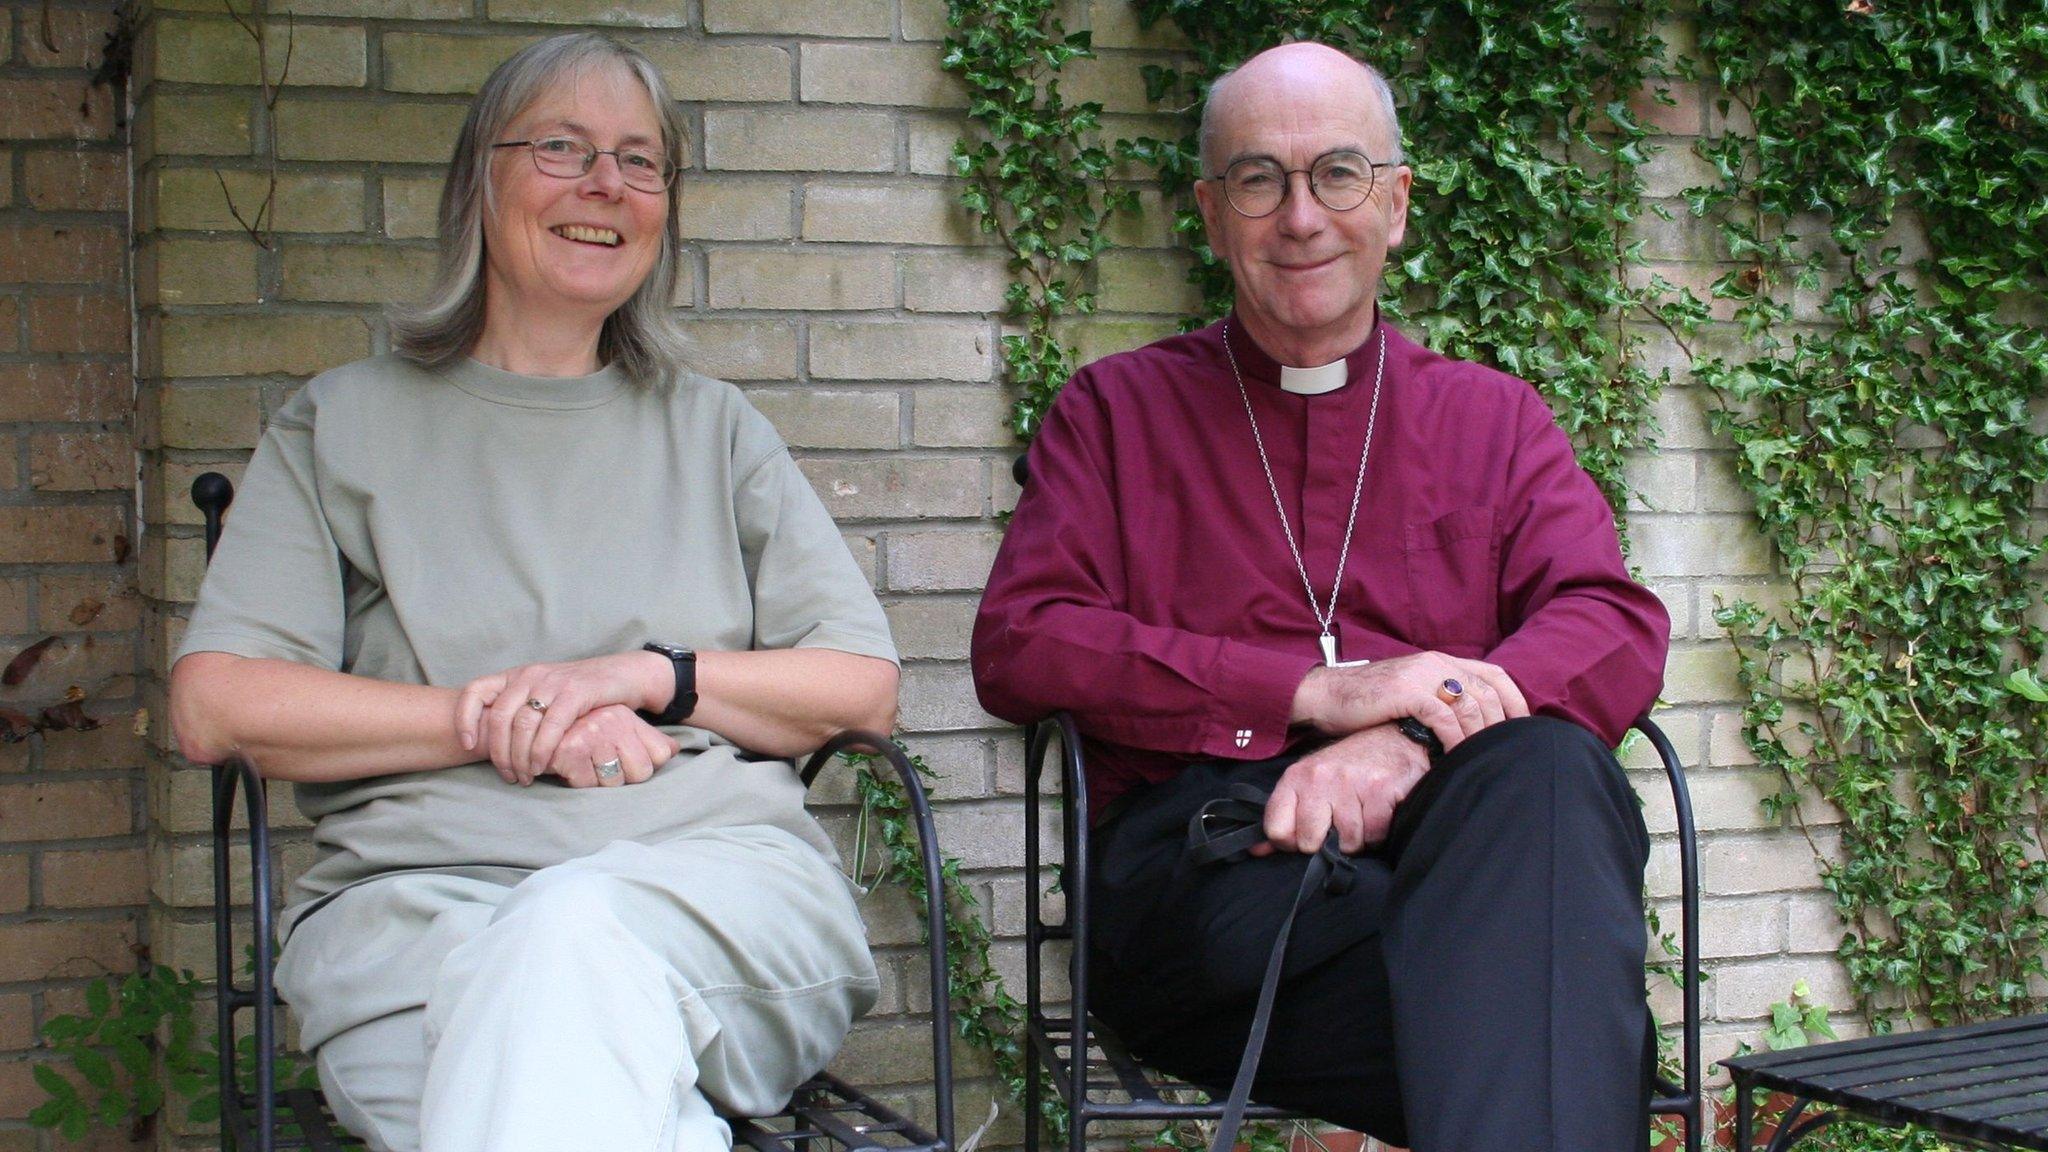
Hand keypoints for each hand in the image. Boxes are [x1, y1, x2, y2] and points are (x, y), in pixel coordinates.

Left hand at [456, 651, 669, 784]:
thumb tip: (493, 744)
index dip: (465, 718)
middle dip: (499, 753)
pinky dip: (542, 750)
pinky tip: (543, 766)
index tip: (468, 745)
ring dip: (520, 757)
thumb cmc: (582, 694)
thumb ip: (521, 710)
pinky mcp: (575, 692)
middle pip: (499, 717)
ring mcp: (552, 682)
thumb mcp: (545, 695)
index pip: (475, 691)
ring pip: (522, 725)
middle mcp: (530, 676)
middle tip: (509, 776)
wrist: (623, 675)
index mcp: (517, 676)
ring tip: (526, 777)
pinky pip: (550, 726)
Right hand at [539, 704, 678, 788]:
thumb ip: (650, 740)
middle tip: (598, 767)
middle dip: (620, 779)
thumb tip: (675, 750)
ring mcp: (594, 733)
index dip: (643, 768)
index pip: (661, 756)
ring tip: (580, 767)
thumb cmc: (578, 730)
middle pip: (642, 773)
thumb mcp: (619, 727)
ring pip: (615, 783)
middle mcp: (615, 721)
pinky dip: (575, 782)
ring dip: (595, 782)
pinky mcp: (571, 749)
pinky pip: (587, 784)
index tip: (627, 764)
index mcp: (627, 716)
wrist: (534, 721)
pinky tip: (564, 769)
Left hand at [1254, 724, 1429, 855]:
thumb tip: (1258, 851)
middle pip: (1309, 842)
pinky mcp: (1380, 791)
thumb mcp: (1312, 781)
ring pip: (1347, 843)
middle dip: (1328, 843)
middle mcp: (1318, 779)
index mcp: (1296, 777)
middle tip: (1340, 825)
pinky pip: (1374, 836)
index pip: (1276, 829)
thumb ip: (1284, 815)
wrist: (1398, 738)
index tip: (1308, 837)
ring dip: (1358, 838)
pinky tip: (1380, 811)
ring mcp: (1349, 784)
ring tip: (1363, 815)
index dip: (1291, 842)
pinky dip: (1379, 833)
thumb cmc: (1352, 765)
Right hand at [1290, 650, 1527, 748]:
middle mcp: (1436, 662)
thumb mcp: (1410, 692)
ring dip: (1480, 736)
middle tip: (1504, 753)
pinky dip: (1456, 739)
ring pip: (1471, 705)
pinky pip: (1445, 717)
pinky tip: (1456, 756)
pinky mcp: (1407, 691)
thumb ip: (1438, 697)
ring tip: (1482, 759)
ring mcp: (1421, 675)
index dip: (1515, 702)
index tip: (1522, 729)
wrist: (1325, 695)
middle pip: (1488, 692)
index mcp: (1441, 660)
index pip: (1494, 675)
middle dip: (1501, 726)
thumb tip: (1470, 724)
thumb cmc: (1367, 702)